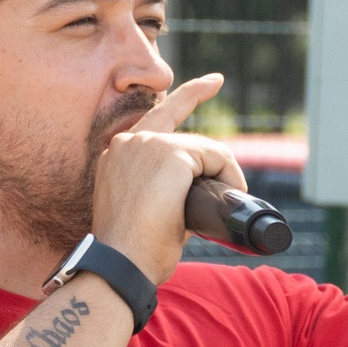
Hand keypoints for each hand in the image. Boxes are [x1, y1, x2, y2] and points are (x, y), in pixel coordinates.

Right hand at [90, 73, 247, 281]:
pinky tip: (230, 193)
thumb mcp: (141, 213)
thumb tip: (199, 199)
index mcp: (117, 154)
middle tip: (222, 126)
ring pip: (203, 149)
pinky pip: (215, 157)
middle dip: (207, 135)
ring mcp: (148, 144)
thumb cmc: (131, 252)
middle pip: (184, 132)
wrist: (121, 263)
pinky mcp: (170, 153)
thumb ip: (164, 194)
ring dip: (222, 173)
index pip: (157, 115)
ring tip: (227, 202)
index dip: (189, 96)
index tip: (213, 83)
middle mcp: (128, 142)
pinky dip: (229, 175)